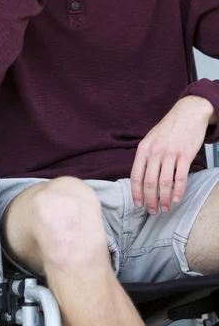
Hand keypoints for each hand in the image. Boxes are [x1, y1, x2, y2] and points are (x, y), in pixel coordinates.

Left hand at [130, 96, 213, 213]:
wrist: (188, 114)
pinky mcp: (185, 155)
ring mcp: (170, 153)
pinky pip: (180, 177)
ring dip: (164, 198)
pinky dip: (178, 190)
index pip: (136, 175)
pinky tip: (177, 199)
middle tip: (152, 211)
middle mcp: (155, 152)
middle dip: (150, 200)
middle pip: (149, 182)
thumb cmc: (168, 128)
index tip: (138, 204)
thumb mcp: (151, 139)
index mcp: (143, 149)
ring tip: (165, 208)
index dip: (136, 192)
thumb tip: (141, 178)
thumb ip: (145, 156)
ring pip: (164, 182)